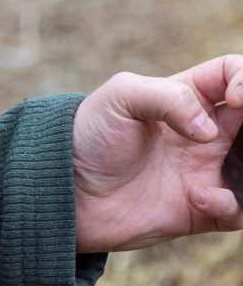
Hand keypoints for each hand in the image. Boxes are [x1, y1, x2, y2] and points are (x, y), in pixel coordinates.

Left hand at [71, 56, 242, 252]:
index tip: (236, 98)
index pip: (236, 74)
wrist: (61, 190)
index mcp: (189, 98)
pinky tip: (200, 197)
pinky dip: (231, 205)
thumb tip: (209, 130)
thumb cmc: (86, 137)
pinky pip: (237, 211)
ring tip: (239, 169)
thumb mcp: (118, 97)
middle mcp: (206, 133)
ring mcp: (206, 171)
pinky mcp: (200, 209)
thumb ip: (168, 98)